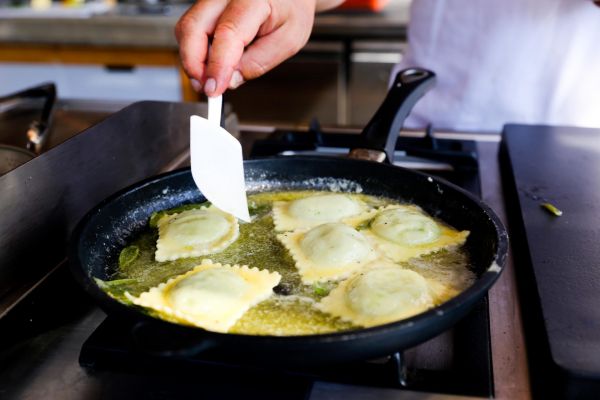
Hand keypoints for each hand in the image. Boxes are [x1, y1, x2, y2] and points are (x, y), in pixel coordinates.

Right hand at [175, 0, 318, 96]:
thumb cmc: (291, 10)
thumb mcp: (288, 41)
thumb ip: (259, 62)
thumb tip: (230, 80)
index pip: (227, 33)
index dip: (217, 66)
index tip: (214, 89)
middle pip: (192, 27)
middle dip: (194, 64)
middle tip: (207, 88)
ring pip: (187, 29)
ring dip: (194, 60)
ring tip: (212, 77)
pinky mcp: (206, 5)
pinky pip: (192, 28)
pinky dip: (197, 51)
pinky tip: (213, 62)